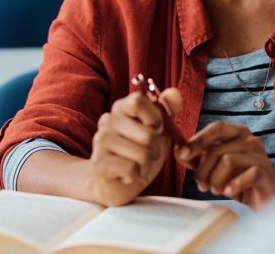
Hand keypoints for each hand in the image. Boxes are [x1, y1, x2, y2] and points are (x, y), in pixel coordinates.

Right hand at [87, 88, 181, 206]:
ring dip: (146, 165)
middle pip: (148, 134)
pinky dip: (135, 175)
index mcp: (121, 107)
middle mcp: (107, 120)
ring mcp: (100, 141)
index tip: (156, 129)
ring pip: (142, 155)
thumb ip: (167, 111)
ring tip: (136, 165)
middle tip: (146, 154)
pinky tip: (127, 175)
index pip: (138, 100)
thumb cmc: (140, 153)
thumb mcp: (158, 131)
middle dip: (155, 150)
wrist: (118, 182)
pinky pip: (131, 169)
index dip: (155, 117)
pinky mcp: (99, 164)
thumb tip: (175, 93)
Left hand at [175, 122, 274, 208]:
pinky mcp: (266, 172)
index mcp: (237, 132)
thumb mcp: (214, 167)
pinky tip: (229, 192)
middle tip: (201, 185)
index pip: (215, 128)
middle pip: (217, 149)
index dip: (197, 140)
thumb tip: (177, 151)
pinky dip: (233, 185)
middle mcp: (250, 139)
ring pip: (228, 161)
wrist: (271, 194)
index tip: (182, 155)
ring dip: (216, 180)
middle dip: (203, 170)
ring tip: (216, 189)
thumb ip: (196, 159)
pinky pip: (246, 174)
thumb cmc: (240, 177)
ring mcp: (260, 155)